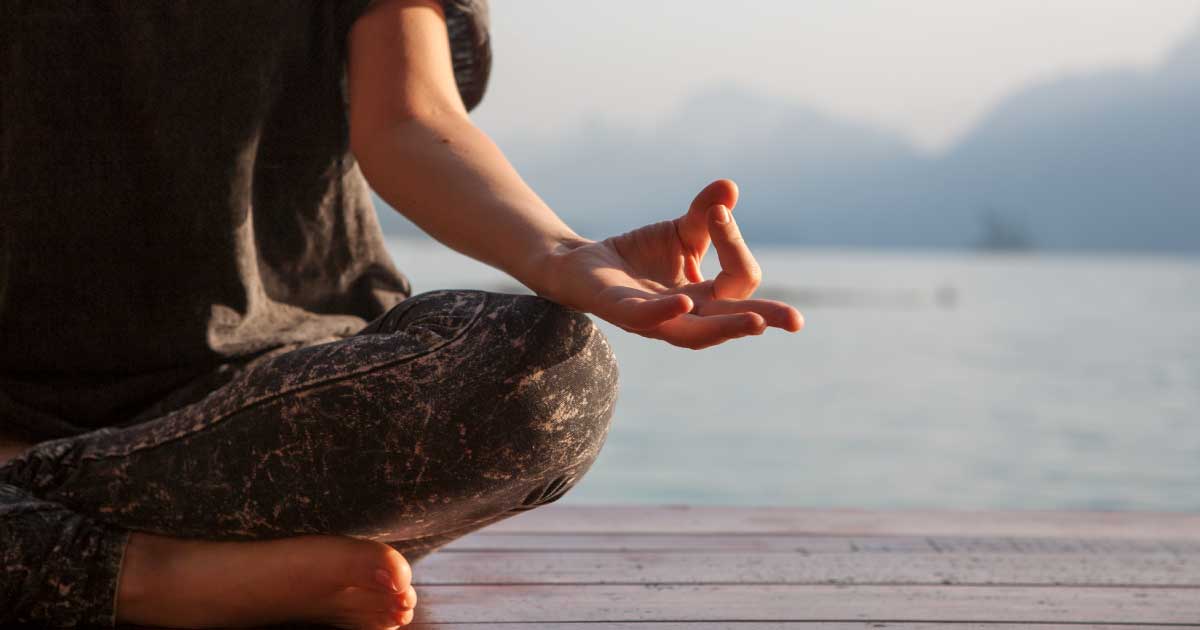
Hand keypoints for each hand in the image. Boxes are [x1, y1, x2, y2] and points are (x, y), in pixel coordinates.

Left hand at [541, 180, 803, 348]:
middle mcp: (687, 315)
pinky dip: (666, 312)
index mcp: (706, 298)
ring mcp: (655, 319)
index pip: (739, 279)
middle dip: (765, 317)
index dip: (735, 244)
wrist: (583, 264)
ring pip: (696, 332)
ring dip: (726, 328)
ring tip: (756, 323)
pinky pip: (648, 318)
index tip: (719, 210)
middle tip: (796, 321)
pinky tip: (683, 303)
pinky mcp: (622, 312)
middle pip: (732, 320)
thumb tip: (730, 187)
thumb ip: (707, 214)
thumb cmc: (639, 254)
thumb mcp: (681, 230)